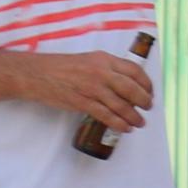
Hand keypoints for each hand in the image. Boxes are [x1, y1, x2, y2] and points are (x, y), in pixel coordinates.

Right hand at [29, 50, 154, 137]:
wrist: (37, 74)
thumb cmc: (62, 67)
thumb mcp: (89, 60)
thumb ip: (108, 69)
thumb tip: (127, 83)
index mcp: (105, 59)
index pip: (135, 71)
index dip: (147, 84)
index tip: (150, 92)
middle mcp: (101, 72)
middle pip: (132, 89)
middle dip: (144, 101)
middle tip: (148, 107)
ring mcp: (92, 88)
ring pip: (122, 105)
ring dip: (134, 116)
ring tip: (140, 122)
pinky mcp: (82, 102)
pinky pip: (106, 116)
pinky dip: (119, 123)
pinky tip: (125, 128)